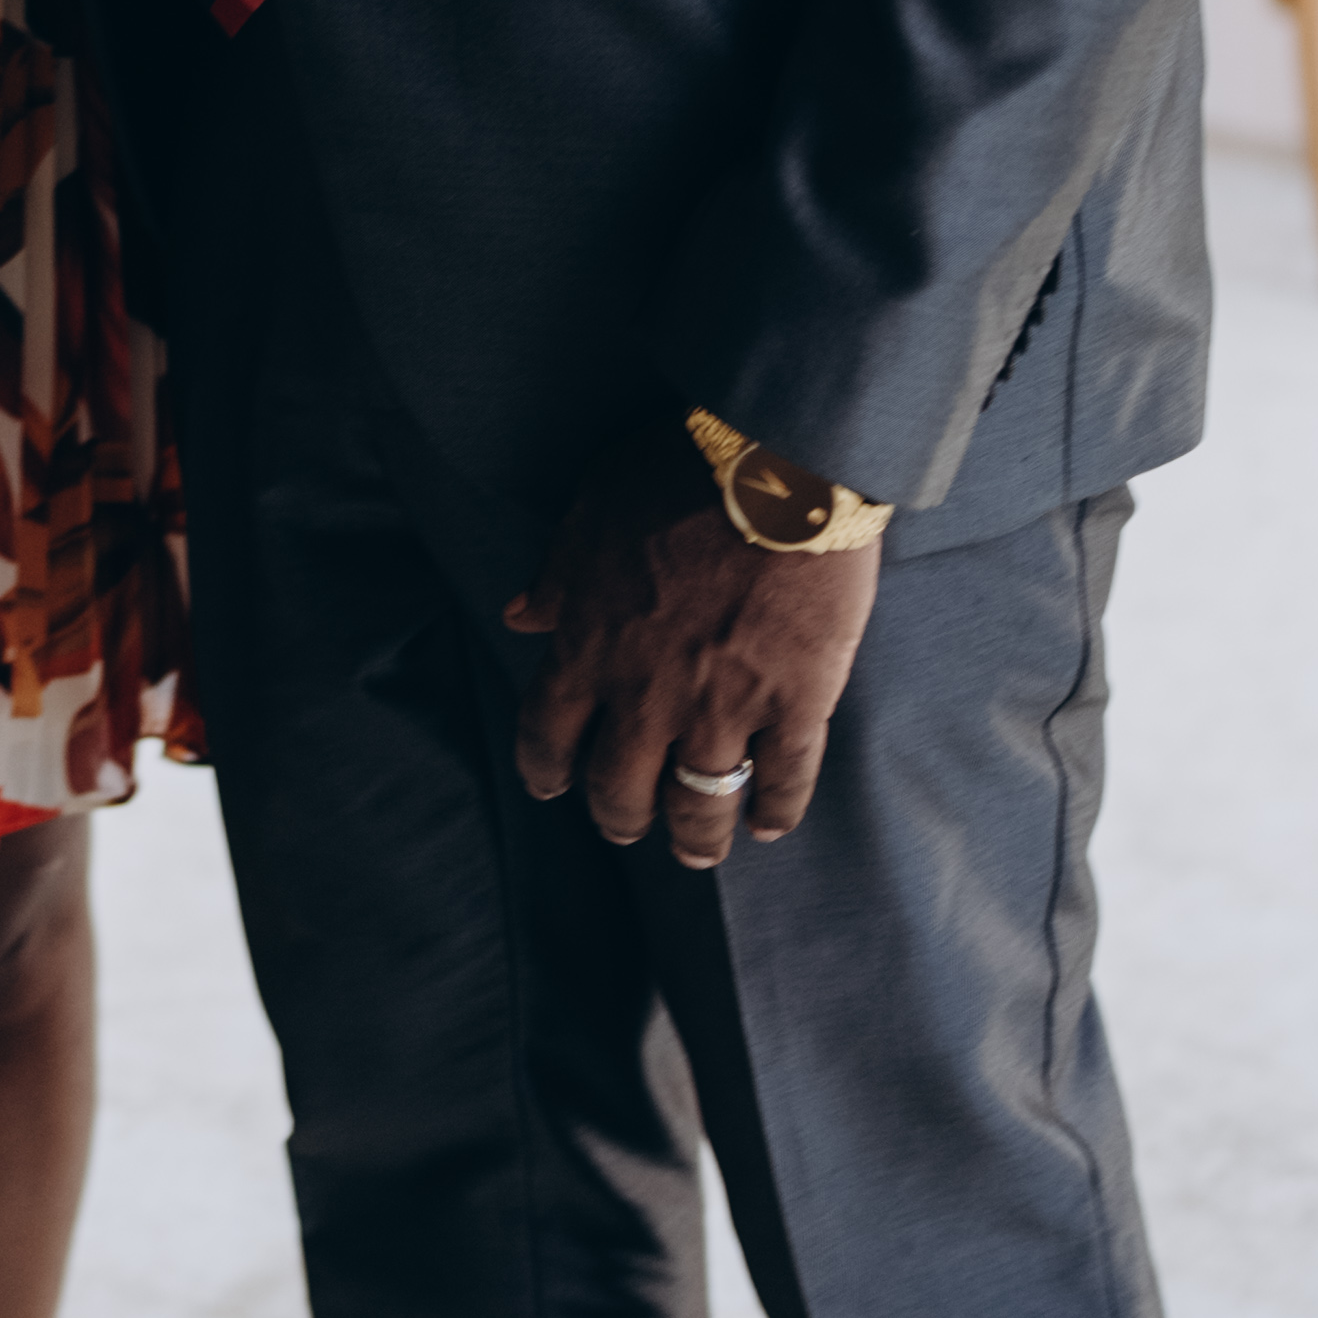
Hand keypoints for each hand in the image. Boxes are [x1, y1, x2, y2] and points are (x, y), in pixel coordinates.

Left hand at [505, 419, 884, 870]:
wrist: (776, 465)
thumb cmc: (676, 473)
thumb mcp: (591, 511)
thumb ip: (557, 576)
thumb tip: (520, 616)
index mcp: (588, 650)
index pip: (548, 736)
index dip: (546, 769)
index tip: (552, 785)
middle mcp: (648, 696)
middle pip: (621, 790)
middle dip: (620, 817)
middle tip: (628, 825)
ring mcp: (724, 707)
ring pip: (699, 805)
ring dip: (695, 839)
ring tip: (699, 851)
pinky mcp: (796, 703)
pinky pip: (784, 780)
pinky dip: (775, 811)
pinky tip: (768, 825)